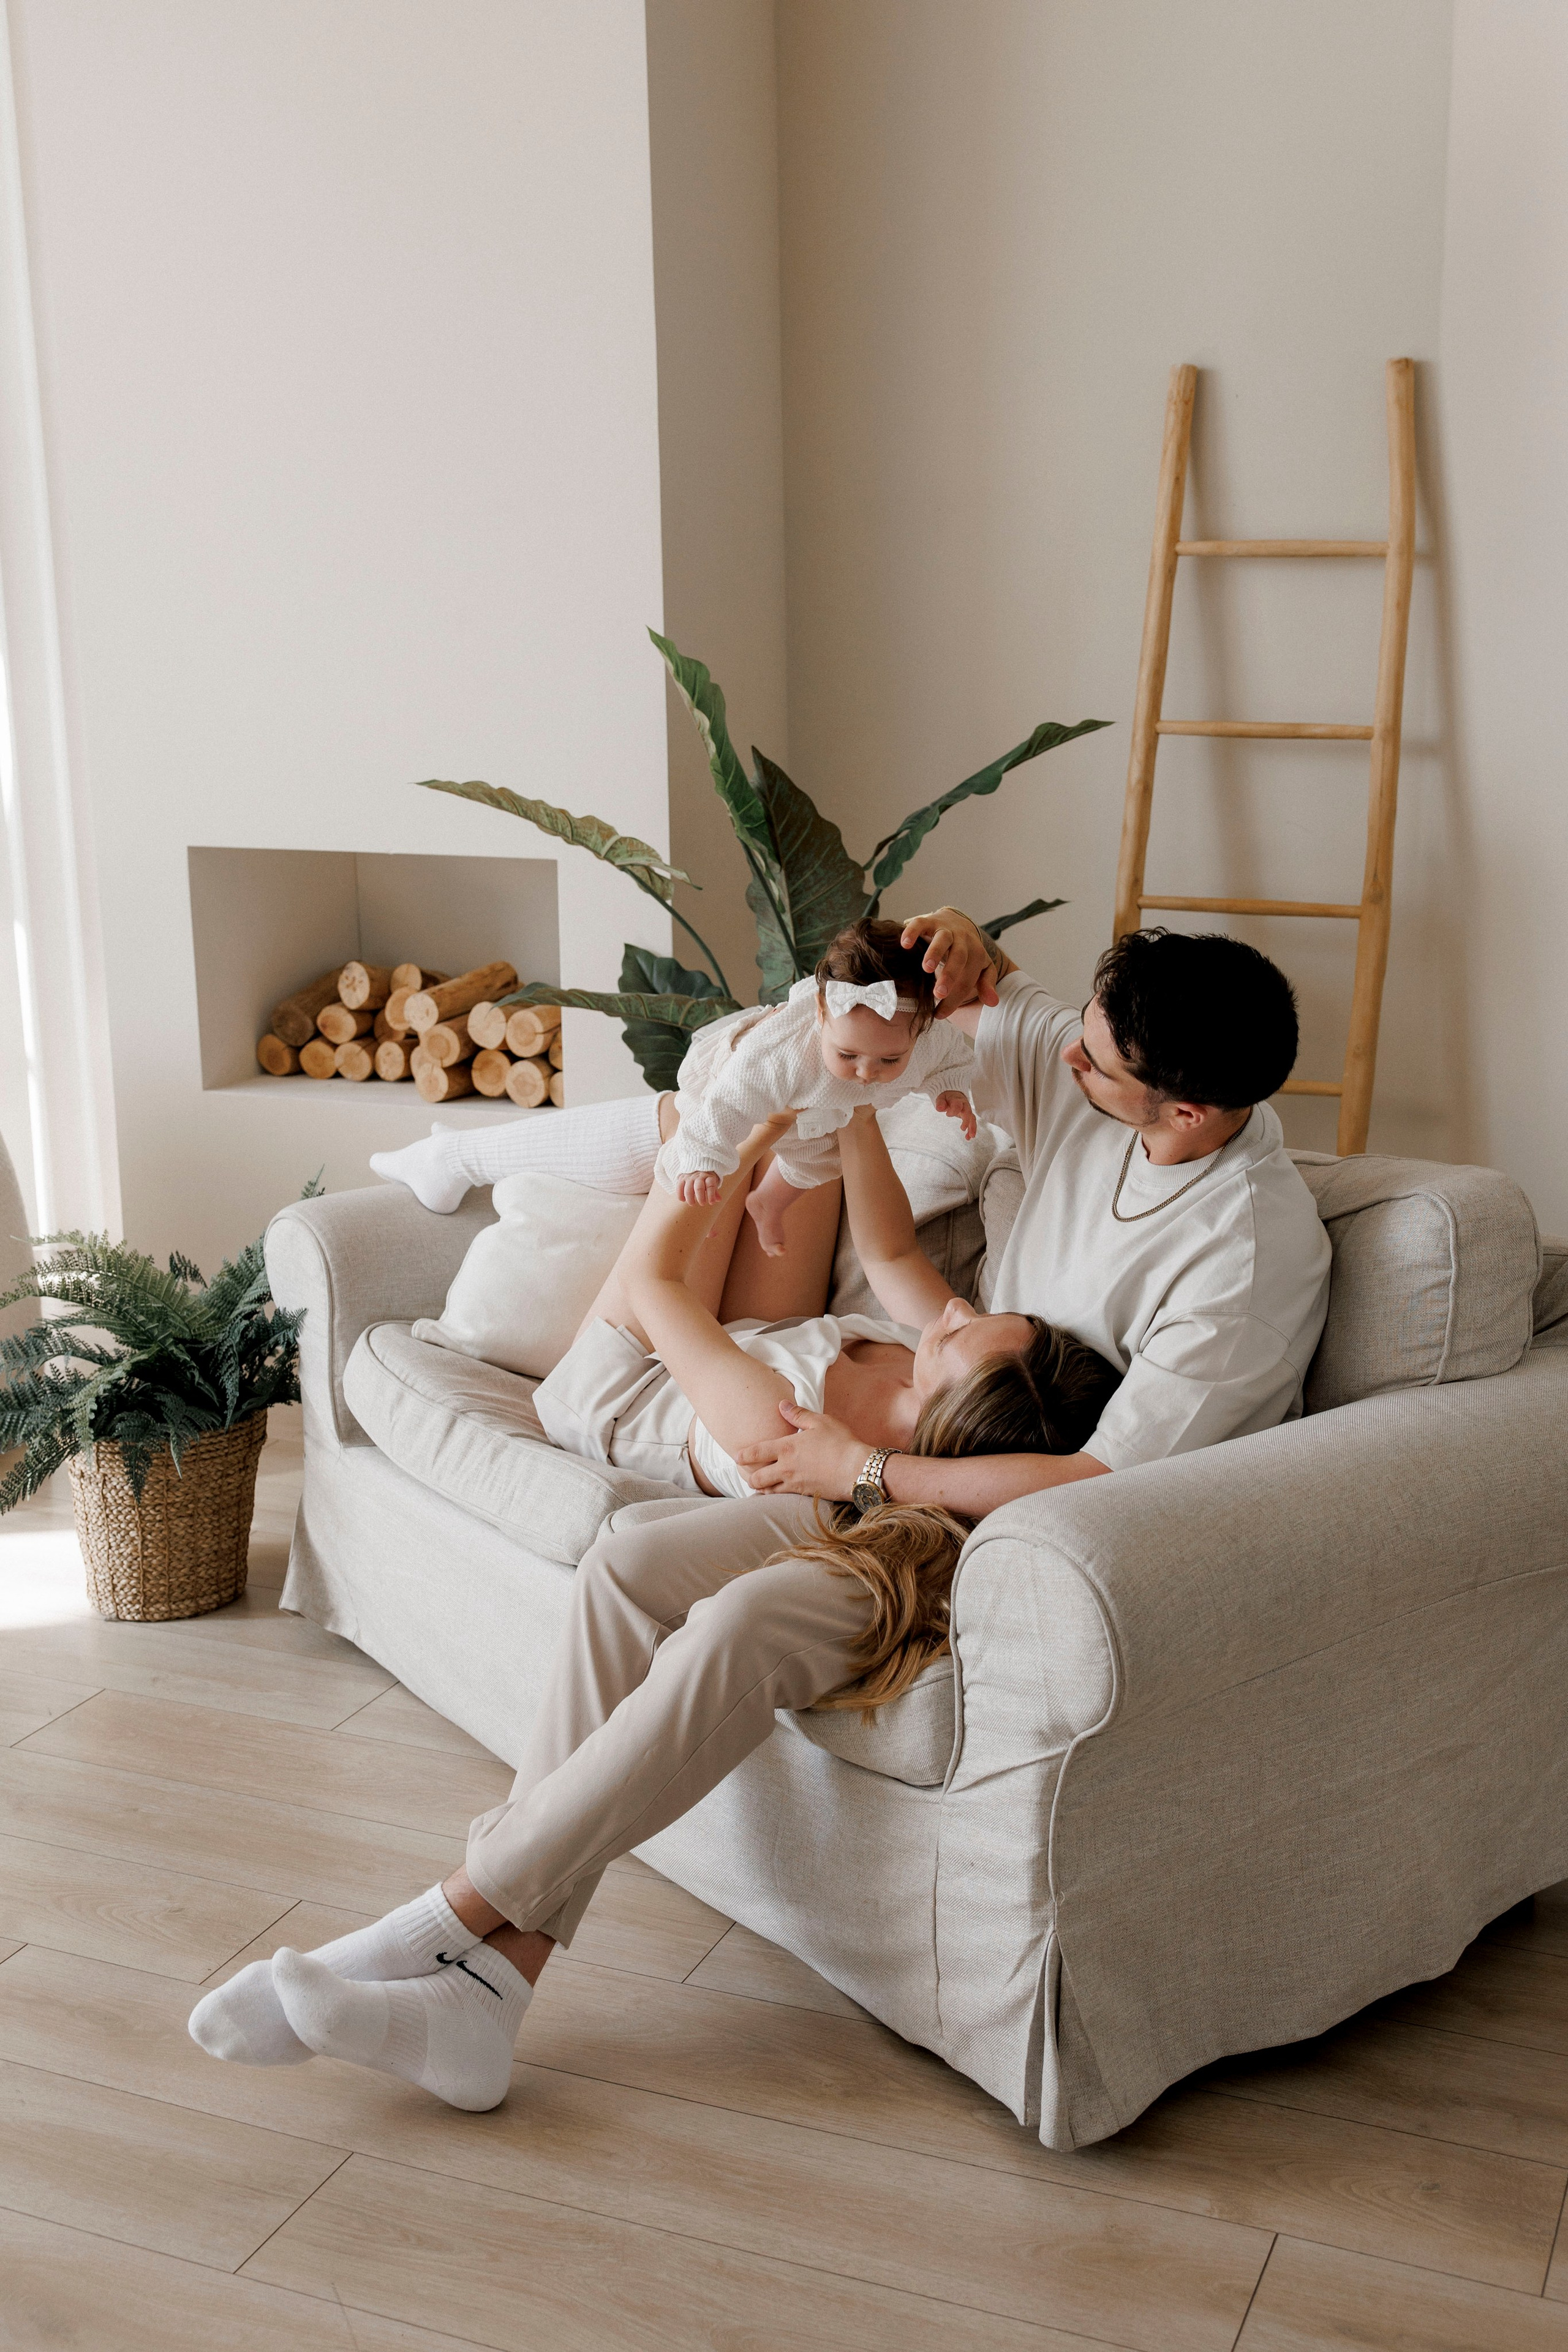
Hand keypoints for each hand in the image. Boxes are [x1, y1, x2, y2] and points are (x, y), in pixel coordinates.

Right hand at [676, 1171, 722, 1207]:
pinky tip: (683, 1200)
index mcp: (708, 1177)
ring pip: (688, 1188)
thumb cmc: (707, 1178)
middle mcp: (699, 1176)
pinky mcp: (682, 1177)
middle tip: (702, 1204)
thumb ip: (715, 1191)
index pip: (710, 1185)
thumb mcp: (713, 1182)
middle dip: (700, 1197)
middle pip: (699, 1187)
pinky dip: (680, 1194)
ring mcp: (689, 1176)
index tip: (711, 1203)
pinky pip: (679, 1186)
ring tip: (692, 1204)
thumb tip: (718, 1199)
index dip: (711, 1195)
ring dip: (689, 1198)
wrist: (697, 1166)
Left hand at [733, 1402, 867, 1498]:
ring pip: (769, 1491)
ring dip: (761, 1488)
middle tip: (746, 1474)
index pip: (756, 1452)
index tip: (736, 1457)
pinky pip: (783, 1497)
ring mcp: (795, 1483)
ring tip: (759, 1485)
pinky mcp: (805, 1495)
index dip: (743, 1455)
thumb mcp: (820, 1422)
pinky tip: (777, 1493)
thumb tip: (781, 1405)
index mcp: (787, 1447)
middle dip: (749, 1477)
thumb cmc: (841, 1442)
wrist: (858, 1469)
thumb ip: (798, 1415)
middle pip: (757, 1477)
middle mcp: (786, 1467)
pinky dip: (776, 1496)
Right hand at [899, 907, 998, 1012]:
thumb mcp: (980, 967)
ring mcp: (945, 929)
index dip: (955, 998)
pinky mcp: (929, 920)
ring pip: (943, 939)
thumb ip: (986, 984)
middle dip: (950, 975)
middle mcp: (962, 940)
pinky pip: (921, 924)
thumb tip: (993, 1003)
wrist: (955, 921)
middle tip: (938, 994)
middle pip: (960, 957)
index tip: (940, 1014)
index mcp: (976, 953)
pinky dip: (913, 932)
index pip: (967, 979)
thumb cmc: (966, 951)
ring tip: (926, 969)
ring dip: (935, 952)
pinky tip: (905, 944)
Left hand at [934, 1089, 977, 1139]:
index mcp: (957, 1100)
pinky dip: (971, 1130)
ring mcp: (967, 1110)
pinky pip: (971, 1122)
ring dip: (972, 1127)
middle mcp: (964, 1105)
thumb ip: (940, 1103)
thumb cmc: (947, 1098)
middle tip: (962, 1128)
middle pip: (968, 1112)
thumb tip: (939, 1108)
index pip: (957, 1105)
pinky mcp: (968, 1116)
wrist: (953, 1095)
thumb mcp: (941, 1098)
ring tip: (971, 1136)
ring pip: (972, 1118)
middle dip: (966, 1120)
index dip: (953, 1110)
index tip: (947, 1114)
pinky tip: (968, 1137)